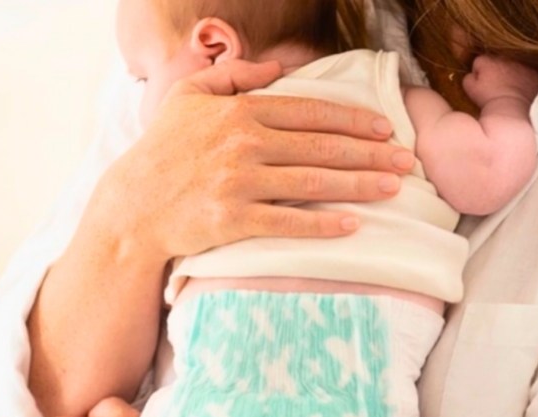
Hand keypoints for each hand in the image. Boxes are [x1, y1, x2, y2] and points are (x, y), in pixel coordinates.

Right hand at [89, 59, 415, 262]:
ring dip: (359, 185)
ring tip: (393, 188)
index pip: (310, 111)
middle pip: (321, 147)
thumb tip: (275, 70)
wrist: (131, 207)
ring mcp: (239, 183)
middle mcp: (244, 144)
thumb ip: (232, 76)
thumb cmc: (162, 151)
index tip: (384, 127)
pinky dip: (322, 225)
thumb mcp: (188, 97)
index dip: (353, 119)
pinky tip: (353, 225)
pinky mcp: (232, 220)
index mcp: (240, 111)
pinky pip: (287, 222)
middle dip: (370, 152)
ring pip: (312, 183)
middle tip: (406, 160)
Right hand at [462, 55, 537, 108]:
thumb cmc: (489, 101)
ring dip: (509, 76)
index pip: (479, 62)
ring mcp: (522, 66)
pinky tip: (520, 94)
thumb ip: (469, 78)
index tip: (480, 83)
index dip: (478, 73)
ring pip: (512, 68)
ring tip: (508, 92)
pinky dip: (523, 82)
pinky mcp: (534, 75)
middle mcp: (506, 59)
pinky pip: (526, 75)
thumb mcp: (471, 90)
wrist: (514, 111)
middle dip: (495, 72)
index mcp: (488, 62)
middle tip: (494, 88)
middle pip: (497, 62)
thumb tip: (472, 75)